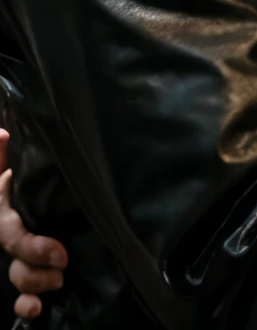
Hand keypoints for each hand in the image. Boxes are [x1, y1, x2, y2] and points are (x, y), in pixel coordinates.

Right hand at [0, 130, 66, 319]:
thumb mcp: (11, 169)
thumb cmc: (20, 181)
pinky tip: (38, 309)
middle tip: (63, 269)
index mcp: (6, 214)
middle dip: (36, 271)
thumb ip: (2, 156)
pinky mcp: (29, 272)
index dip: (34, 249)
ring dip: (36, 285)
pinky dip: (27, 305)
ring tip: (59, 282)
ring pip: (18, 278)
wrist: (30, 198)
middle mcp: (10, 238)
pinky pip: (20, 297)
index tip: (61, 254)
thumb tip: (3, 133)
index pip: (14, 237)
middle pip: (16, 263)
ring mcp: (18, 257)